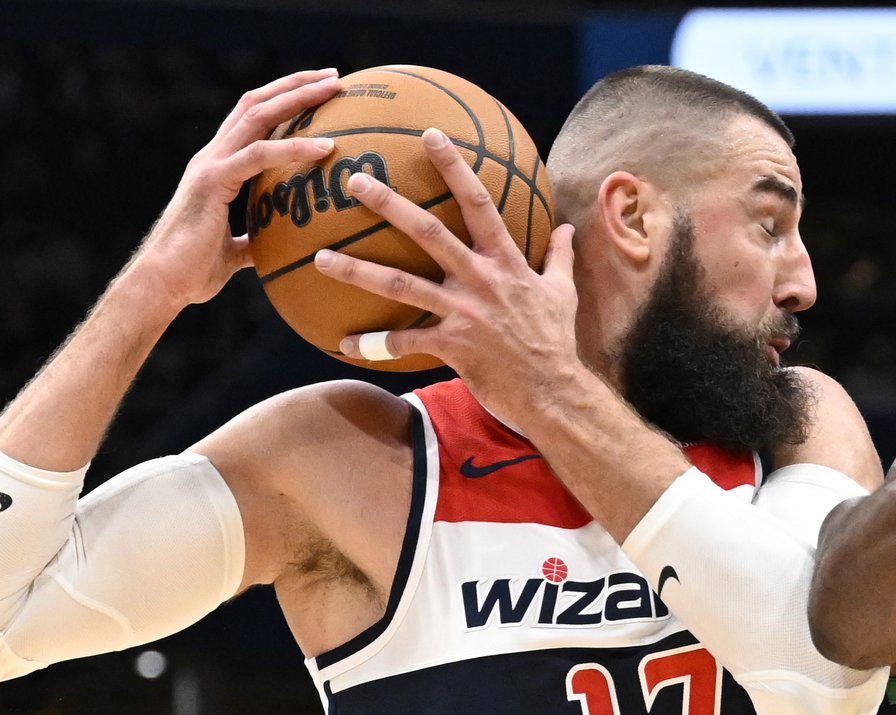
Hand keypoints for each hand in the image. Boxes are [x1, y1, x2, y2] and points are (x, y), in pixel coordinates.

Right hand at [132, 69, 342, 308]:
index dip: (284, 100)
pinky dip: (293, 148)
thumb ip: (252, 240)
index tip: (320, 92)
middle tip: (335, 77)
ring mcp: (210, 165)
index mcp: (219, 166)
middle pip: (256, 104)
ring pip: (257, 116)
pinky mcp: (212, 182)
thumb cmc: (194, 272)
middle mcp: (213, 157)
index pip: (253, 119)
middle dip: (296, 86)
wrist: (162, 284)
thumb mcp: (233, 252)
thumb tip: (273, 246)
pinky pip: (258, 156)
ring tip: (333, 89)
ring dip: (297, 98)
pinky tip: (326, 147)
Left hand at [316, 127, 579, 421]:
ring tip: (321, 258)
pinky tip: (346, 344)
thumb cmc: (556, 341)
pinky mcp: (452, 346)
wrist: (555, 392)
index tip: (431, 135)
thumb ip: (559, 256)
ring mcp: (464, 312)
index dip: (454, 167)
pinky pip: (404, 342)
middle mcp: (481, 279)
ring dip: (357, 270)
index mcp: (506, 261)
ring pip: (400, 284)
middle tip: (355, 180)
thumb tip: (569, 228)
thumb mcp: (563, 292)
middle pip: (428, 231)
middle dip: (389, 203)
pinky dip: (374, 344)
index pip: (478, 203)